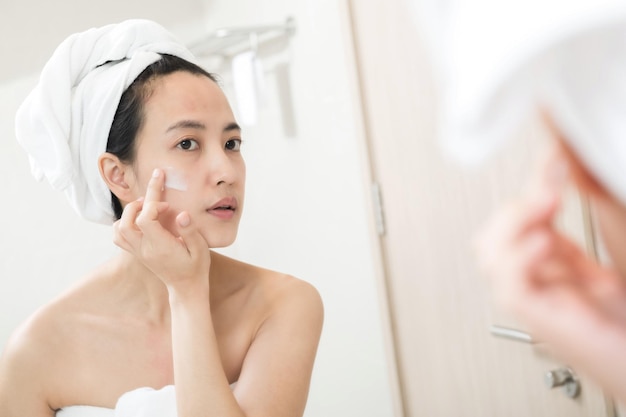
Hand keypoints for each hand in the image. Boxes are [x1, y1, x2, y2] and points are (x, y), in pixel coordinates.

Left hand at [113, 168, 210, 292]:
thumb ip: (190, 231)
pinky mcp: (138, 254)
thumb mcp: (200, 249)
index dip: (154, 206)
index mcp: (160, 247)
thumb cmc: (196, 267)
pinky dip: (123, 224)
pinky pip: (119, 237)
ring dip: (127, 214)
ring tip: (143, 207)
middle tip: (151, 198)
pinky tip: (138, 220)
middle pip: (126, 223)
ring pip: (119, 230)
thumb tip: (182, 214)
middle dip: (136, 205)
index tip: (168, 206)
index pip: (144, 220)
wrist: (186, 287)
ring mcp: (139, 253)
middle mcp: (145, 250)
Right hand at [475, 147, 625, 375]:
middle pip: (493, 232)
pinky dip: (519, 258)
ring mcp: (535, 295)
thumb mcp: (614, 228)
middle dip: (519, 203)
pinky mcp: (537, 316)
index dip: (534, 182)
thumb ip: (589, 190)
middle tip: (550, 183)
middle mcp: (540, 274)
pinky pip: (509, 285)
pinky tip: (544, 242)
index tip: (554, 155)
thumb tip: (565, 149)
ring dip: (514, 223)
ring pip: (491, 254)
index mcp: (555, 256)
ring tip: (546, 205)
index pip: (523, 212)